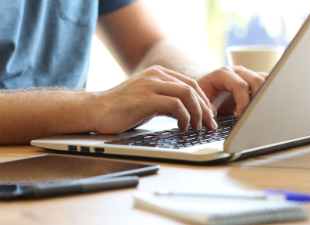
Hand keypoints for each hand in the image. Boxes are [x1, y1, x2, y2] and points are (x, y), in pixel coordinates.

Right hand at [91, 66, 216, 133]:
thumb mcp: (149, 101)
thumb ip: (167, 102)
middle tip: (209, 124)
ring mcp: (151, 85)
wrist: (96, 110)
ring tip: (197, 127)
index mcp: (158, 73)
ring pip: (187, 94)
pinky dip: (184, 118)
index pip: (190, 84)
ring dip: (197, 113)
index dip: (203, 101)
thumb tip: (188, 113)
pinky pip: (176, 105)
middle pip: (192, 88)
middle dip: (205, 108)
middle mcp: (156, 75)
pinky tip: (182, 127)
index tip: (208, 116)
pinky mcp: (146, 98)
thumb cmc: (121, 109)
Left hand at [197, 66, 267, 116]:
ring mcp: (246, 74)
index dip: (243, 102)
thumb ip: (205, 106)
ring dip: (265, 95)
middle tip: (252, 115)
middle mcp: (237, 71)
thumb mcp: (199, 100)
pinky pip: (266, 82)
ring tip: (259, 110)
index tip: (241, 116)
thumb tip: (213, 112)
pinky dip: (268, 92)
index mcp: (223, 74)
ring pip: (264, 80)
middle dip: (257, 99)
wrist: (206, 88)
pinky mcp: (252, 80)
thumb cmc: (202, 93)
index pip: (240, 85)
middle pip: (256, 80)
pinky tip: (265, 104)